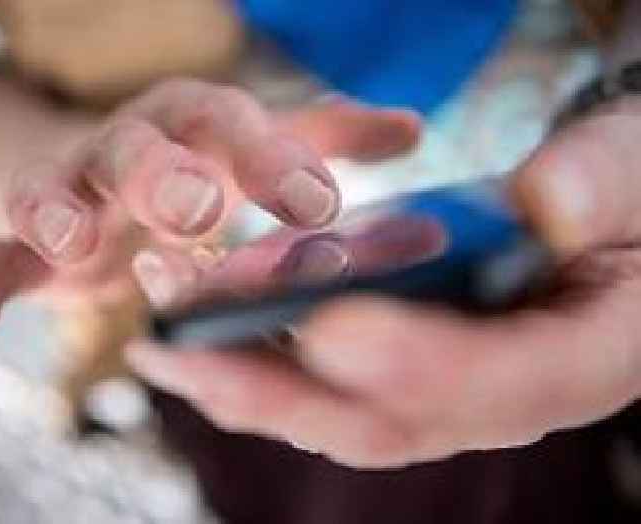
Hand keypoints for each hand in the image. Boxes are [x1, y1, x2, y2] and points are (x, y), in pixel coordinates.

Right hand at [0, 80, 420, 337]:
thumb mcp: (264, 146)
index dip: (274, 160)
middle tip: (200, 209)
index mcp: (198, 126)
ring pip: (54, 191)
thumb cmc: (200, 163)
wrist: (106, 176)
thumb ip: (330, 135)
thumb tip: (411, 129)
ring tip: (70, 242)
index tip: (319, 206)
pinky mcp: (29, 242)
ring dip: (58, 211)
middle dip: (167, 176)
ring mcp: (75, 191)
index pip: (236, 127)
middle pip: (142, 150)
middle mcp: (134, 149)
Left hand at [126, 96, 640, 468]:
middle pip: (388, 420)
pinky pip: (327, 387)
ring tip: (164, 345)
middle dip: (280, 391)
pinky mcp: (408, 371)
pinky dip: (259, 366)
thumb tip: (541, 205)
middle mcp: (501, 397)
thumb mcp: (631, 175)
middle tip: (184, 352)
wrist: (610, 222)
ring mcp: (447, 391)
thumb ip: (599, 186)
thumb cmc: (623, 199)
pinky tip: (198, 338)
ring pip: (339, 413)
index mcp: (578, 359)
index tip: (331, 324)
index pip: (497, 381)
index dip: (414, 360)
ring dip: (245, 384)